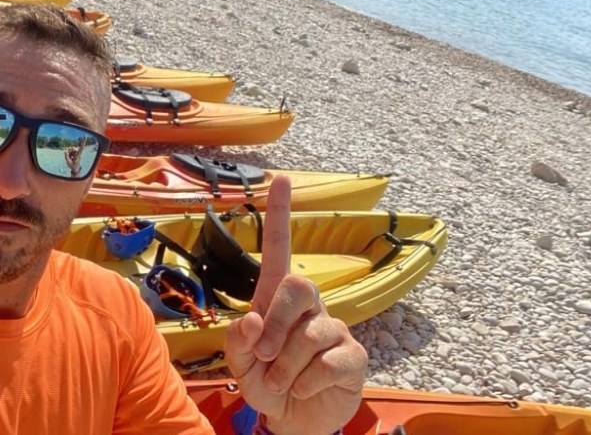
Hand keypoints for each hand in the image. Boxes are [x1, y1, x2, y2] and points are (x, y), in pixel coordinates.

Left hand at [224, 176, 367, 434]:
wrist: (291, 419)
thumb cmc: (264, 380)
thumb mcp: (239, 362)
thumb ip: (237, 341)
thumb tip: (252, 319)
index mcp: (278, 298)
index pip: (281, 250)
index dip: (280, 215)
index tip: (280, 179)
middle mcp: (310, 307)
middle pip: (299, 285)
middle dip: (276, 324)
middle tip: (263, 355)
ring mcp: (334, 330)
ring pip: (309, 334)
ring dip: (284, 367)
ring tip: (281, 382)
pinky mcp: (352, 358)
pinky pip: (327, 363)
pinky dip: (305, 383)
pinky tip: (303, 389)